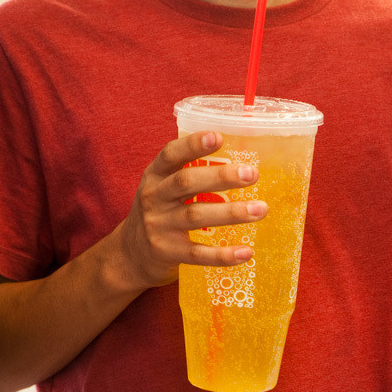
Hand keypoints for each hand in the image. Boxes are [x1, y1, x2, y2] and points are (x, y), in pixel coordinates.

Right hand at [115, 131, 268, 289]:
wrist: (131, 255)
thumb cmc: (160, 213)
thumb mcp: (163, 188)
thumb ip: (191, 175)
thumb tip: (242, 161)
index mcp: (155, 176)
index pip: (171, 154)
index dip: (193, 145)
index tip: (218, 137)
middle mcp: (153, 198)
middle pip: (187, 182)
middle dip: (221, 177)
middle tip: (252, 174)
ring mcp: (158, 226)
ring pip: (196, 215)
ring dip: (232, 213)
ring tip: (260, 210)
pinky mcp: (167, 252)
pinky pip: (198, 253)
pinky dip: (223, 255)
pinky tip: (246, 252)